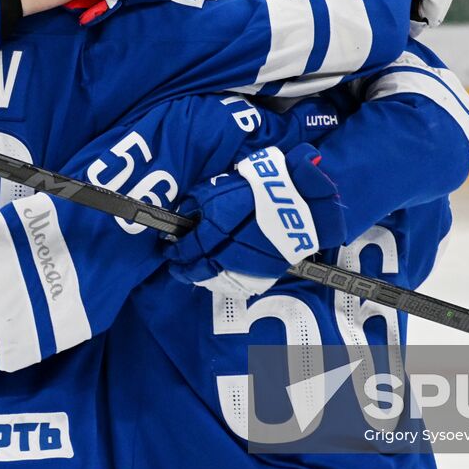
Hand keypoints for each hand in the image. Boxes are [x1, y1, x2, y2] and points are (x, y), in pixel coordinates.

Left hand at [167, 143, 344, 297]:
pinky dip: (223, 281)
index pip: (187, 246)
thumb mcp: (223, 186)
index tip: (168, 248)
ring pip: (216, 278)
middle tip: (176, 267)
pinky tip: (217, 276)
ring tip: (192, 273)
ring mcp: (247, 263)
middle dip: (184, 269)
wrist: (300, 199)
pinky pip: (237, 282)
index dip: (175, 250)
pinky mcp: (264, 271)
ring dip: (201, 278)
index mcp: (218, 224)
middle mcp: (229, 248)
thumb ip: (199, 202)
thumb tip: (184, 216)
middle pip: (199, 267)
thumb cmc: (260, 187)